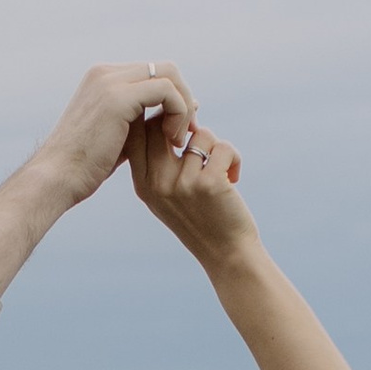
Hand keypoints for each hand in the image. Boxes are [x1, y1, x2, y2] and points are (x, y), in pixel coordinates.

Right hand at [33, 60, 201, 212]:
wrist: (56, 178)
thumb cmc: (84, 167)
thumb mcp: (117, 136)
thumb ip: (141, 121)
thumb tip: (175, 113)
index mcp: (103, 79)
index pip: (153, 74)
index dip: (174, 98)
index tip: (179, 128)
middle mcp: (105, 73)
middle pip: (165, 69)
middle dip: (183, 99)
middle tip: (185, 133)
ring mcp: (110, 82)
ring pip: (169, 76)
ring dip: (183, 107)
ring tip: (176, 140)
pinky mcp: (118, 97)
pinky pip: (166, 91)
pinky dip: (178, 112)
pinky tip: (170, 139)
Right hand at [130, 93, 254, 273]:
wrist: (225, 254)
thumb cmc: (199, 220)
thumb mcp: (166, 195)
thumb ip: (159, 162)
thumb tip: (169, 115)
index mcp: (143, 185)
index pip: (136, 133)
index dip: (155, 119)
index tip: (176, 127)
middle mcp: (157, 183)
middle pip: (163, 125)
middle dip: (186, 124)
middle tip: (203, 143)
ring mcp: (182, 183)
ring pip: (200, 134)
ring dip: (216, 147)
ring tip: (221, 169)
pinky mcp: (209, 183)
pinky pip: (222, 146)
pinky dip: (234, 158)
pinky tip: (233, 178)